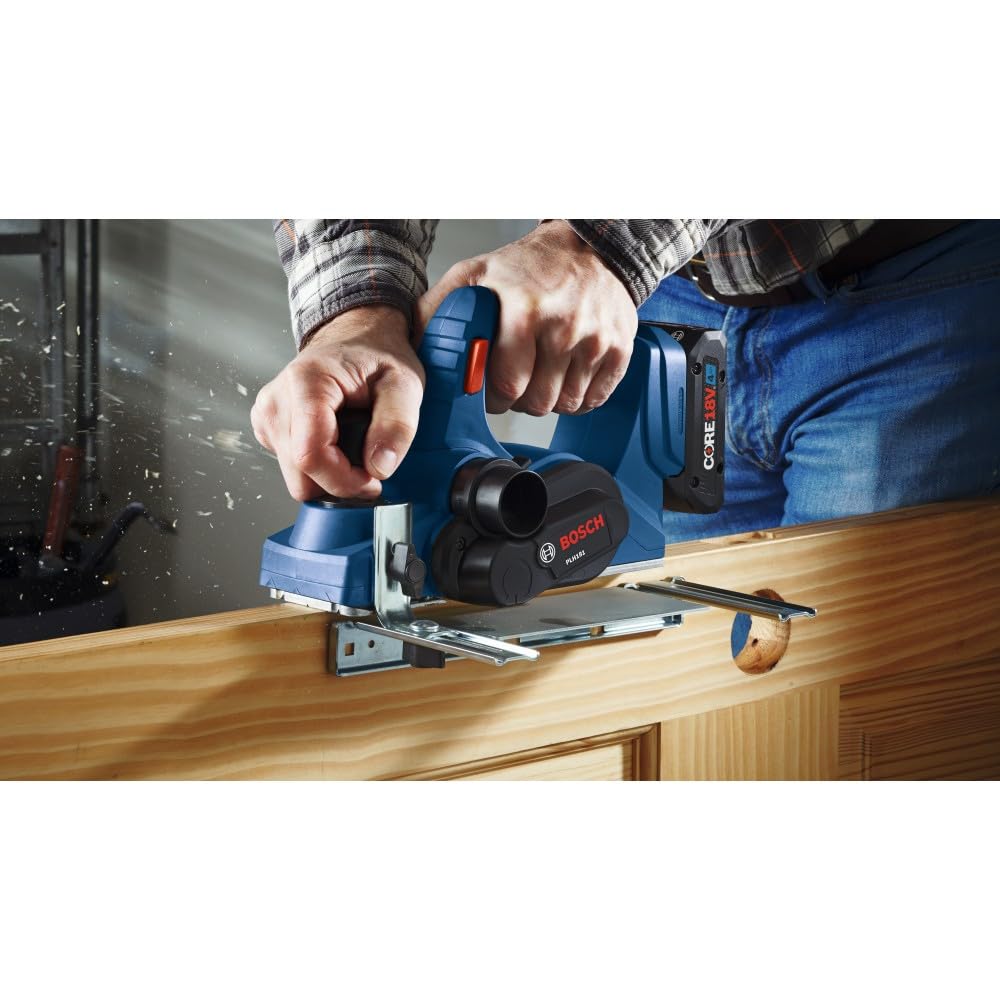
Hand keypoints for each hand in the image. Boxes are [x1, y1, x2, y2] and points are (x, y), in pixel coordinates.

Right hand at [251, 305, 424, 500]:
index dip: (343, 480)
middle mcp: (277, 400)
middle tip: (370, 466)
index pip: (310, 456)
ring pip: (295, 477)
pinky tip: (337, 442)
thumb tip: (379, 467)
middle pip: (299, 475)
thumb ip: (397, 426)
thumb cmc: (378, 356)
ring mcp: (268, 415)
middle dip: (339, 481)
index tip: (373, 480)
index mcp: (306, 383)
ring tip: (356, 448)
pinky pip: (292, 468)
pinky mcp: (269, 427)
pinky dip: (319, 466)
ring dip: (330, 475)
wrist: (356, 337)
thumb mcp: (404, 385)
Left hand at [416, 220, 636, 415]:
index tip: (489, 389)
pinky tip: (565, 377)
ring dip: (548, 399)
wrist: (589, 248)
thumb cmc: (529, 266)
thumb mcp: (475, 275)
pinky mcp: (620, 351)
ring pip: (565, 405)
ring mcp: (596, 340)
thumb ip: (441, 309)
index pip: (507, 386)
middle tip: (516, 380)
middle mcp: (564, 327)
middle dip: (520, 399)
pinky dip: (577, 397)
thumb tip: (414, 345)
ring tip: (539, 375)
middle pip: (537, 402)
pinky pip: (593, 400)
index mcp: (524, 310)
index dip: (493, 397)